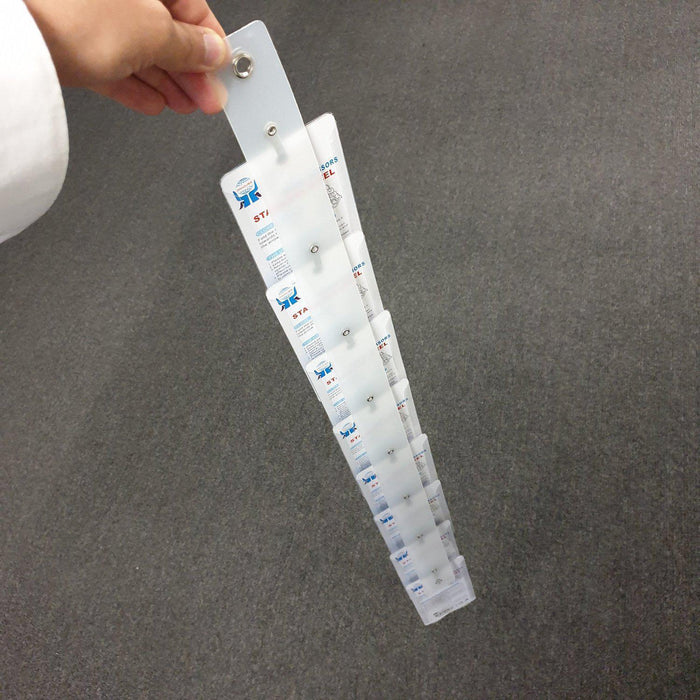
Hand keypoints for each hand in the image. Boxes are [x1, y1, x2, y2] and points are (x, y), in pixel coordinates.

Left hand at [25, 0, 231, 114]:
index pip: (192, 5)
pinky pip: (112, 62)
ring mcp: (91, 12)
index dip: (211, 43)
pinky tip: (152, 102)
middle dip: (190, 69)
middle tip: (207, 98)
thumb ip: (188, 45)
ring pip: (140, 48)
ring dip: (167, 82)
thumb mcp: (152, 32)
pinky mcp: (70, 39)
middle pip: (166, 29)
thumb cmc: (72, 14)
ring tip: (184, 106)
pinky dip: (135, 84)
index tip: (222, 70)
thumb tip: (212, 51)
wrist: (15, 37)